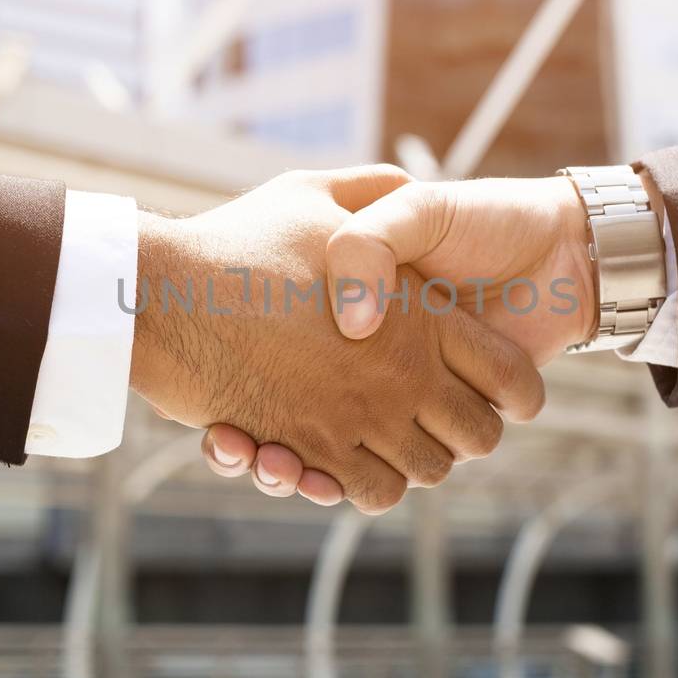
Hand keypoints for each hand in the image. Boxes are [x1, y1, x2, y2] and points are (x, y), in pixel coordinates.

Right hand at [128, 167, 545, 513]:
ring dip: (413, 461)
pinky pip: (371, 492)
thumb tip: (409, 186)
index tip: (492, 387)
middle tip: (433, 413)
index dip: (511, 389)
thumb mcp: (318, 194)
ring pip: (426, 472)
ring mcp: (361, 420)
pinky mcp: (315, 453)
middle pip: (477, 437)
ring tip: (384, 434)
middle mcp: (404, 375)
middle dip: (464, 432)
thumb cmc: (239, 241)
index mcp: (423, 316)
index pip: (508, 377)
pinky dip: (366, 484)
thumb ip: (375, 194)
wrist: (165, 296)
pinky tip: (344, 456)